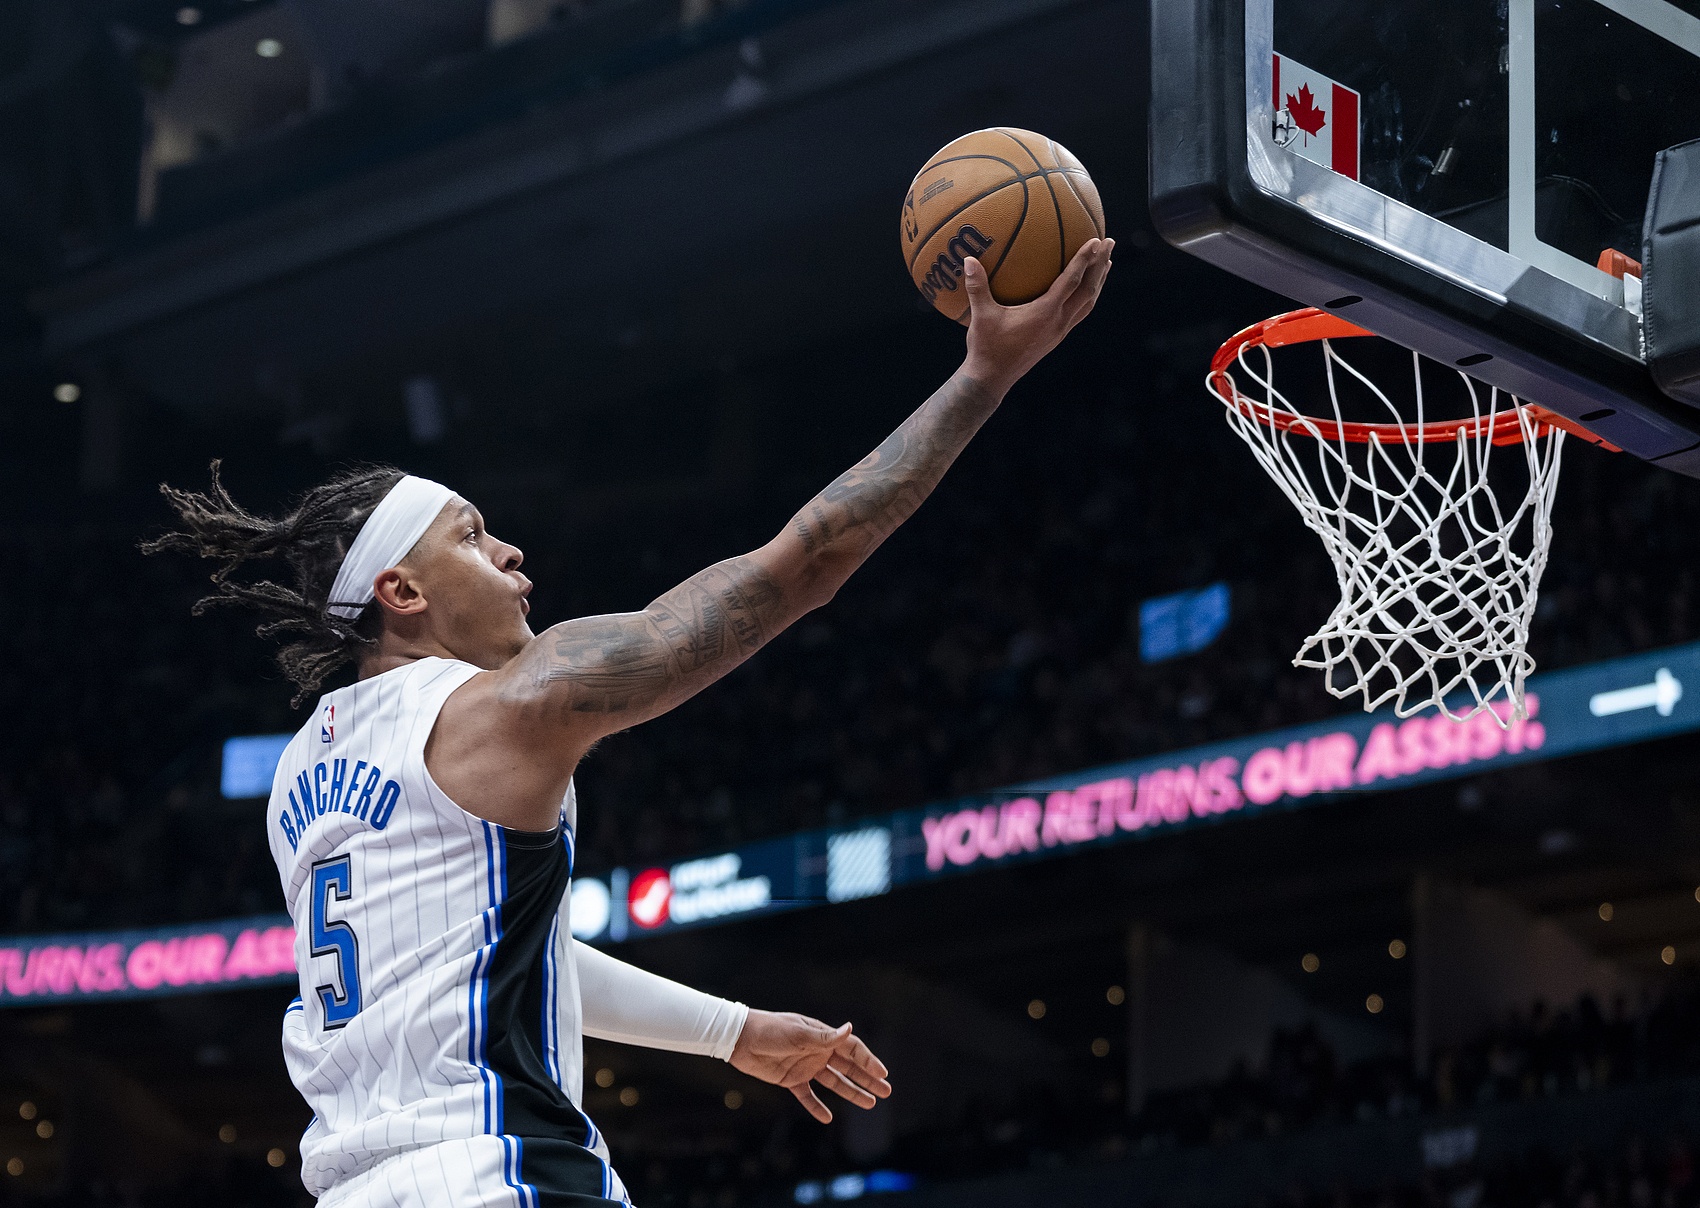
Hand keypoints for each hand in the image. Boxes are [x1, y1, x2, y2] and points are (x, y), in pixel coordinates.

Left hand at [729, 1009, 891, 1122]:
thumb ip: (824, 1037)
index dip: (868, 1061)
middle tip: (886, 1091)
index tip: (882, 1074)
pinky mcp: (790, 1080)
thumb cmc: (770, 1030)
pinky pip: (807, 1096)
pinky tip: (827, 1119)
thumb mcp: (798, 1033)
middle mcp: (817, 1052)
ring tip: (870, 1104)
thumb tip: (850, 1028)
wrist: (740, 1039)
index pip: (851, 1049)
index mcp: (821, 1037)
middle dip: (867, 1079)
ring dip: (851, 1092)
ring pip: (834, 1083)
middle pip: (848, 1068)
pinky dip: (816, 1107)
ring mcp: (805, 1067)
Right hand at [960, 237, 1113, 395]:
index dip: (1085, 260)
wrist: (993, 379)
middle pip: (1088, 290)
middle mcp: (1058, 322)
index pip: (1071, 281)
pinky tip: (1084, 289)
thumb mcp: (981, 316)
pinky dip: (1087, 296)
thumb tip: (968, 259)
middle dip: (1101, 265)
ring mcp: (1060, 331)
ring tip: (1106, 263)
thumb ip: (976, 287)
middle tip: (1109, 242)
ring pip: (1088, 303)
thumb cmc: (987, 347)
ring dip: (1099, 281)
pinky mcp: (1057, 337)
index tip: (1096, 241)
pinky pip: (1080, 312)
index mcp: (1045, 313)